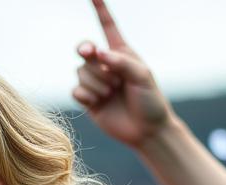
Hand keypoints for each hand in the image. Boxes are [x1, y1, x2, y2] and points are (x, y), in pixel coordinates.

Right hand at [73, 0, 169, 148]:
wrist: (146, 131)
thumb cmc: (149, 100)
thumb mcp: (141, 76)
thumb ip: (121, 62)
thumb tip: (98, 54)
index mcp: (121, 52)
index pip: (107, 25)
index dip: (99, 8)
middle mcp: (106, 65)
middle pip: (85, 50)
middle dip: (86, 50)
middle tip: (91, 53)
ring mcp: (96, 83)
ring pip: (81, 72)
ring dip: (96, 81)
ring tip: (112, 92)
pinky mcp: (89, 101)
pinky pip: (76, 90)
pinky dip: (87, 94)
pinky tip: (99, 102)